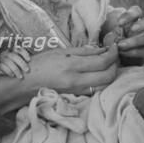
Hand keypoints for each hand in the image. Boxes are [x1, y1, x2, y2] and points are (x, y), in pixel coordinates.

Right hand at [0, 44, 118, 112]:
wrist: (28, 82)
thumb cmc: (42, 63)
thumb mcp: (61, 52)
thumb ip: (83, 51)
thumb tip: (101, 49)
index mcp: (72, 65)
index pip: (102, 61)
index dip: (112, 53)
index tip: (115, 46)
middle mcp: (77, 80)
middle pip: (108, 76)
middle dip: (116, 64)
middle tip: (114, 54)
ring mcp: (78, 90)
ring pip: (105, 84)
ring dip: (111, 73)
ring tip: (109, 63)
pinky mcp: (78, 96)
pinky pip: (96, 89)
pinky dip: (103, 80)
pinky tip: (100, 72)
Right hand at [0, 47, 30, 78]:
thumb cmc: (12, 63)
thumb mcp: (17, 58)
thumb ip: (23, 58)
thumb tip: (34, 61)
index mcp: (12, 49)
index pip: (18, 49)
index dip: (24, 53)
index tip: (29, 60)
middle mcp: (6, 52)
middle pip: (14, 56)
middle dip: (21, 63)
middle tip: (27, 70)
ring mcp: (1, 58)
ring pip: (8, 62)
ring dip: (15, 69)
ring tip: (21, 77)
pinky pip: (2, 66)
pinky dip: (8, 71)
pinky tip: (12, 75)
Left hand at [110, 5, 143, 64]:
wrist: (115, 50)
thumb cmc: (112, 34)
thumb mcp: (109, 27)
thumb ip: (111, 25)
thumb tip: (115, 31)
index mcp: (135, 16)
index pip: (137, 10)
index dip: (130, 15)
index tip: (119, 23)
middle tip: (133, 29)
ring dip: (135, 41)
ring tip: (120, 45)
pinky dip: (133, 52)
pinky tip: (122, 52)